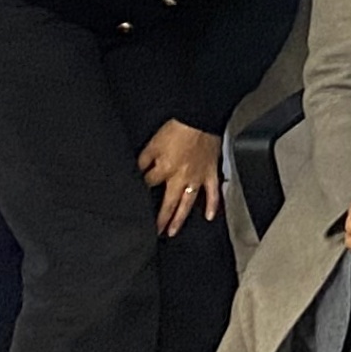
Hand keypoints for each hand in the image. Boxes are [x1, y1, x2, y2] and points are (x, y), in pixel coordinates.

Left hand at [136, 120, 219, 235]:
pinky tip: (209, 216)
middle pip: (167, 204)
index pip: (149, 185)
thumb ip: (144, 160)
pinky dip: (212, 205)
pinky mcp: (211, 173)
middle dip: (159, 219)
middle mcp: (180, 178)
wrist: (201, 119)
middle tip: (154, 232)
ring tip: (172, 231)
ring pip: (187, 203)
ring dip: (179, 219)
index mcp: (164, 169)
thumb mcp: (153, 143)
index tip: (137, 198)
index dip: (142, 191)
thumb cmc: (178, 129)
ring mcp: (197, 178)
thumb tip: (138, 172)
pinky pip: (213, 193)